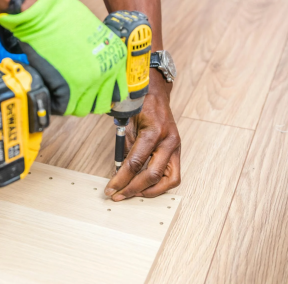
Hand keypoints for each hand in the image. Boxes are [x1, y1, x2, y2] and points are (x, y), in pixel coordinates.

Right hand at [0, 0, 127, 116]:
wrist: (45, 14)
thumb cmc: (65, 17)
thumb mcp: (96, 33)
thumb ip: (100, 54)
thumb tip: (94, 70)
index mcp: (116, 58)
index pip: (118, 90)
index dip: (104, 93)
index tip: (95, 93)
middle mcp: (106, 72)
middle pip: (101, 103)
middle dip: (88, 100)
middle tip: (76, 94)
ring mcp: (88, 82)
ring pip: (83, 109)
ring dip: (72, 103)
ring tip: (62, 92)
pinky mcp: (68, 89)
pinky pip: (64, 108)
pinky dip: (57, 103)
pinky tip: (52, 91)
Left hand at [104, 71, 180, 200]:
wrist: (156, 92)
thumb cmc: (140, 105)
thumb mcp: (127, 123)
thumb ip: (125, 148)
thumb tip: (119, 172)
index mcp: (154, 131)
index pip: (136, 163)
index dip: (121, 179)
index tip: (110, 188)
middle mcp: (169, 141)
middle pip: (152, 175)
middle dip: (133, 189)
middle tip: (118, 195)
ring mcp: (176, 147)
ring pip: (169, 180)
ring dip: (150, 190)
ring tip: (133, 193)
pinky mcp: (177, 151)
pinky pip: (172, 175)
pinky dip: (159, 184)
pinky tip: (145, 186)